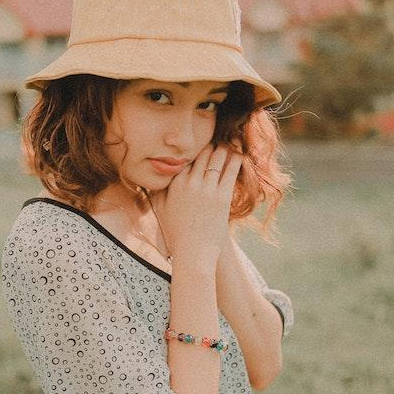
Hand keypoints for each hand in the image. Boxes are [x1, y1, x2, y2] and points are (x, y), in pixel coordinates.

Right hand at [148, 143, 243, 267]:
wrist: (193, 252)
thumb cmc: (176, 233)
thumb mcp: (161, 210)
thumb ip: (158, 191)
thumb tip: (154, 179)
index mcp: (175, 184)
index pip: (185, 159)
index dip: (193, 151)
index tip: (199, 146)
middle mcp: (190, 183)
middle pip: (202, 155)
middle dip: (209, 146)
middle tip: (216, 141)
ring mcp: (207, 189)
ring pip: (217, 160)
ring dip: (223, 150)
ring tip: (228, 145)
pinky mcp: (222, 197)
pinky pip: (230, 172)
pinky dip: (236, 161)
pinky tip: (240, 156)